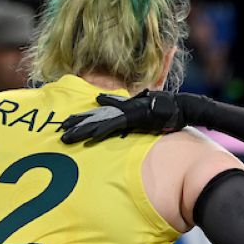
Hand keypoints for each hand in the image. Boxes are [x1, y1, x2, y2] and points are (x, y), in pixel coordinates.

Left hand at [59, 89, 187, 143]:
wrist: (181, 107)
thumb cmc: (168, 113)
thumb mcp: (148, 116)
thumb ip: (138, 118)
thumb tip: (132, 119)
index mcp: (125, 110)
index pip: (101, 114)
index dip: (85, 118)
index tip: (71, 123)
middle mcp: (122, 110)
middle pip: (94, 116)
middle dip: (77, 122)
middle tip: (61, 129)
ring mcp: (126, 114)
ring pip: (98, 121)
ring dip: (81, 130)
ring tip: (66, 137)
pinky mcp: (131, 118)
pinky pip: (112, 126)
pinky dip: (99, 130)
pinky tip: (88, 136)